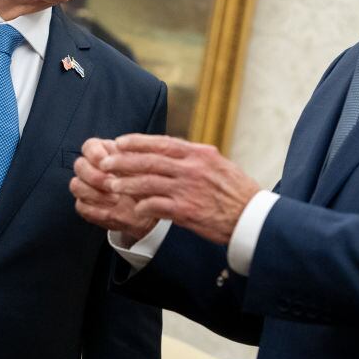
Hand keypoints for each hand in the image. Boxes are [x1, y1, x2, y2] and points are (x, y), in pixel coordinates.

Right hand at [70, 138, 157, 244]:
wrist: (151, 206)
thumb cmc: (149, 182)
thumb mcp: (146, 166)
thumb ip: (133, 157)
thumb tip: (120, 149)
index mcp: (105, 153)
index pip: (89, 146)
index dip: (94, 154)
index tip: (106, 162)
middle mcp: (92, 168)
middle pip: (79, 165)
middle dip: (95, 176)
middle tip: (113, 184)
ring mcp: (87, 187)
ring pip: (76, 185)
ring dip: (95, 193)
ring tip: (116, 199)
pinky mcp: (86, 206)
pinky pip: (80, 206)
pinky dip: (95, 210)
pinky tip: (110, 212)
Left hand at [101, 134, 260, 244]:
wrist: (252, 217)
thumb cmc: (236, 191)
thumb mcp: (218, 164)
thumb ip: (194, 157)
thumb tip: (174, 149)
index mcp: (199, 153)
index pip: (161, 142)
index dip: (137, 141)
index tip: (120, 142)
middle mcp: (192, 168)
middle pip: (149, 160)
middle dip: (123, 161)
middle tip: (106, 162)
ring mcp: (188, 189)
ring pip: (148, 182)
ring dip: (127, 184)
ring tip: (112, 185)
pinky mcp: (186, 211)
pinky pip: (156, 206)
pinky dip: (142, 206)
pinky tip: (134, 208)